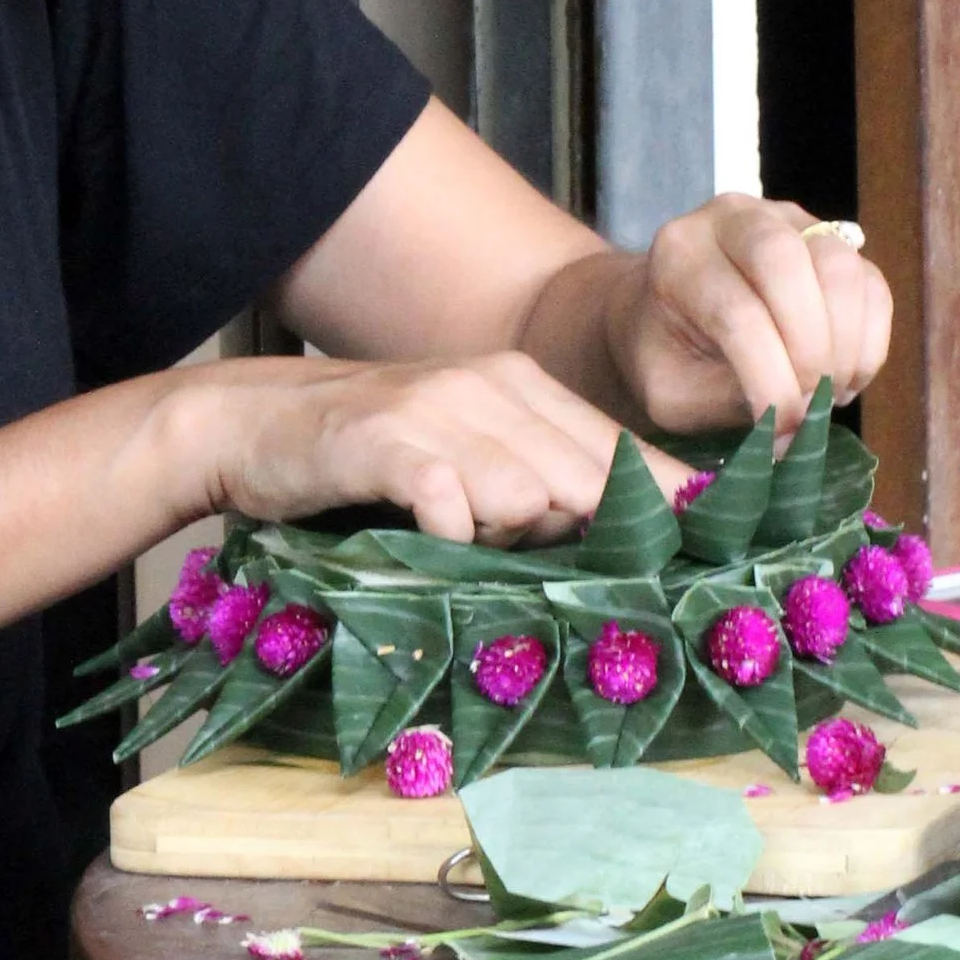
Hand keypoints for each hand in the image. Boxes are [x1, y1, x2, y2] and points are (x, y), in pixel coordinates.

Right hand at [186, 350, 680, 544]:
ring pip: (527, 498)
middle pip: (587, 479)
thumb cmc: (369, 453)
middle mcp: (490, 384)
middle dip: (590, 539)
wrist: (250, 423)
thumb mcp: (465, 446)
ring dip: (506, 542)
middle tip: (561, 577)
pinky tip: (425, 536)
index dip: (665, 504)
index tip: (709, 554)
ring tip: (459, 545)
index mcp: (521, 381)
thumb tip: (627, 539)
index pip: (621, 447)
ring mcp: (438, 408)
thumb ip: (537, 475)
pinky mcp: (387, 441)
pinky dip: (449, 536)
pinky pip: (453, 505)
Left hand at [602, 196, 891, 434]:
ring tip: (830, 397)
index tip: (782, 431)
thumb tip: (797, 429)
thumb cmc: (665, 356)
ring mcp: (789, 220)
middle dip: (810, 348)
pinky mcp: (832, 240)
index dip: (769, 379)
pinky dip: (870, 340)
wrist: (668, 314)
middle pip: (785, 261)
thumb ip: (725, 402)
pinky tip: (845, 380)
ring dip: (846, 346)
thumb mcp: (670, 391)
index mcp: (678, 253)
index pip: (735, 310)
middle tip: (811, 406)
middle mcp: (732, 218)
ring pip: (839, 266)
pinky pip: (870, 283)